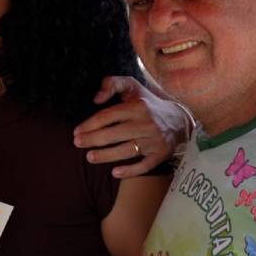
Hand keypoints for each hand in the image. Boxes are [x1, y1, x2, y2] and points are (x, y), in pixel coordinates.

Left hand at [73, 76, 191, 177]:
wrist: (179, 119)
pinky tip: (115, 172)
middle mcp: (146, 123)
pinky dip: (130, 171)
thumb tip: (96, 99)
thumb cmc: (147, 103)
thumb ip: (111, 83)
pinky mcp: (161, 154)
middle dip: (92, 140)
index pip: (108, 116)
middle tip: (77, 143)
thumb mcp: (131, 86)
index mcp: (137, 106)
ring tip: (89, 157)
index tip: (77, 131)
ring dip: (105, 155)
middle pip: (113, 134)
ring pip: (126, 151)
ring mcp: (154, 140)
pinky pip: (144, 165)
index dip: (89, 125)